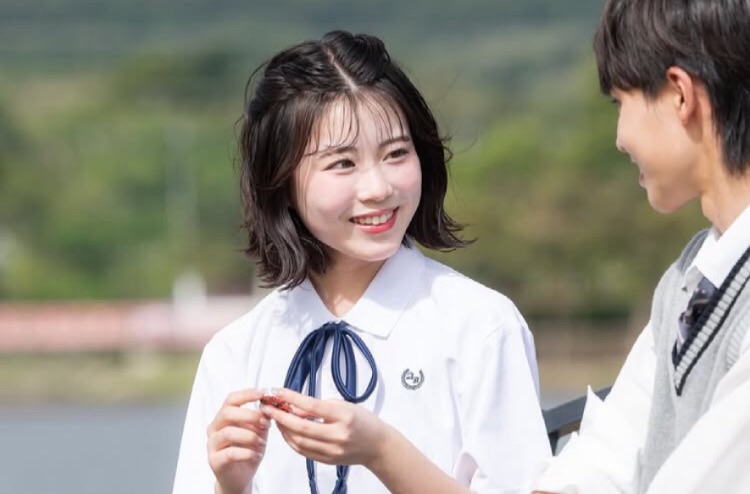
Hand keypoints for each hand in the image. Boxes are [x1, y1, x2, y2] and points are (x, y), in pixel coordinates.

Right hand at [208, 389, 269, 493]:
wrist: (239, 477)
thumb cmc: (247, 451)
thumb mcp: (258, 432)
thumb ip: (261, 420)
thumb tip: (268, 407)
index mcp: (224, 418)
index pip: (231, 400)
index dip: (246, 394)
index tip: (262, 393)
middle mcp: (215, 428)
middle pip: (227, 413)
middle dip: (249, 416)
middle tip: (265, 423)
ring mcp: (212, 444)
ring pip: (228, 432)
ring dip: (250, 435)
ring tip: (262, 443)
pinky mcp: (215, 460)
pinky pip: (230, 453)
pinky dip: (247, 452)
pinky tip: (255, 454)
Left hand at [260, 388, 388, 467]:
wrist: (377, 445)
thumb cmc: (363, 422)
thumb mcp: (344, 405)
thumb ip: (319, 406)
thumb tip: (295, 406)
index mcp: (344, 417)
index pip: (312, 407)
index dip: (292, 399)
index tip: (278, 392)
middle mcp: (338, 436)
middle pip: (301, 427)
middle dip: (280, 417)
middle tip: (267, 407)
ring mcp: (332, 451)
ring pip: (299, 441)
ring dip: (283, 429)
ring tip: (275, 418)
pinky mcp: (327, 460)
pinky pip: (303, 451)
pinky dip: (291, 440)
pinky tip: (286, 431)